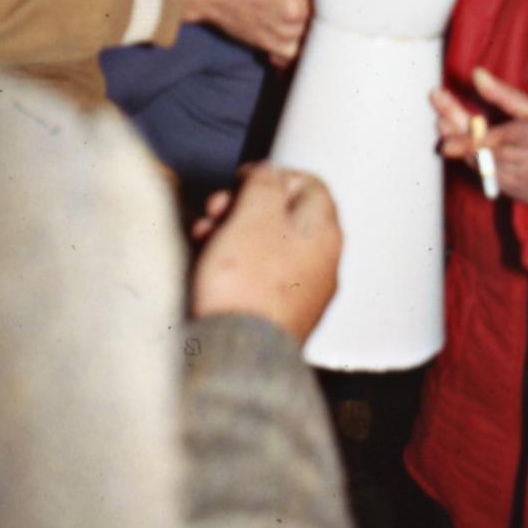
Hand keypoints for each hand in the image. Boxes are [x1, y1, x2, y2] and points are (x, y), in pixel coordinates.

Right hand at [181, 0, 349, 62]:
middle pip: (336, 18)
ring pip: (320, 39)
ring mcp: (283, 38)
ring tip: (315, 7)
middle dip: (337, 5)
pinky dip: (306, 45)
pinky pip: (300, 55)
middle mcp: (294, 20)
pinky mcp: (272, 49)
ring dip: (323, 25)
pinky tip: (303, 28)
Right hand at [190, 165, 341, 343]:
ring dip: (232, 231)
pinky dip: (234, 262)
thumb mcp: (254, 214)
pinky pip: (258, 274)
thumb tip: (269, 172)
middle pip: (284, 215)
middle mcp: (322, 263)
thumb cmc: (247, 283)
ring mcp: (302, 292)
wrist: (236, 355)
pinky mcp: (278, 314)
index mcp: (325, 233)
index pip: (310, 183)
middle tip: (215, 210)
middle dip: (243, 205)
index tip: (240, 179)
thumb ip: (265, 182)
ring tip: (202, 237)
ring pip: (266, 244)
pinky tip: (208, 264)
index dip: (272, 174)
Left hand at [432, 66, 527, 223]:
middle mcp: (526, 161)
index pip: (507, 137)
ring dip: (457, 141)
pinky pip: (479, 169)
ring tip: (441, 121)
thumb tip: (476, 73)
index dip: (482, 134)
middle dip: (459, 131)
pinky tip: (452, 139)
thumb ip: (505, 95)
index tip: (461, 123)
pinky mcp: (504, 187)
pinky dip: (465, 153)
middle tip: (440, 116)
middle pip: (485, 147)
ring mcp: (514, 178)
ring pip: (478, 160)